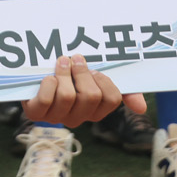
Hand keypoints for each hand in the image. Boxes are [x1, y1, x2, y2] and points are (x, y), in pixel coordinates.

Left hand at [20, 55, 143, 126]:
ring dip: (64, 73)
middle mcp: (77, 117)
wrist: (34, 71)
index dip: (104, 80)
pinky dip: (48, 84)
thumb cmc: (70, 74)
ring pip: (67, 96)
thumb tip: (141, 107)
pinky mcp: (36, 112)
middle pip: (90, 96)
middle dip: (82, 73)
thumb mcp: (98, 77)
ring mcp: (56, 116)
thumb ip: (123, 90)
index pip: (110, 99)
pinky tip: (48, 76)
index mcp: (94, 111)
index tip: (95, 69)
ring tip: (61, 62)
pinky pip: (46, 100)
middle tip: (76, 59)